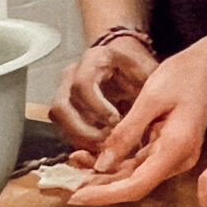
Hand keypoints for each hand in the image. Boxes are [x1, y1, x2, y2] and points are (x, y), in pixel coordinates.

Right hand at [48, 35, 158, 155]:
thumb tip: (144, 128)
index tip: (116, 120)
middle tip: (107, 142)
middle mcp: (73, 73)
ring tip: (104, 147)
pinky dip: (77, 140)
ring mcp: (63, 89)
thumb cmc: (139, 69)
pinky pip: (60, 126)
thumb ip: (147, 95)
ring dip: (78, 137)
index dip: (96, 106)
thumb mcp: (148, 74)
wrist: (127, 61)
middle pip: (62, 106)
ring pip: (58, 119)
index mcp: (95, 59)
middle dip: (83, 130)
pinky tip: (98, 147)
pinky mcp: (63, 105)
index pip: (82, 84)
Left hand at [65, 48, 206, 206]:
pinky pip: (139, 163)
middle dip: (99, 185)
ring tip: (75, 161)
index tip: (77, 196)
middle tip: (66, 182)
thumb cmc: (184, 76)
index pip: (136, 185)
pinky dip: (116, 162)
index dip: (104, 195)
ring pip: (134, 175)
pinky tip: (94, 156)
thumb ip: (126, 133)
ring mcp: (175, 157)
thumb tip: (102, 165)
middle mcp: (178, 159)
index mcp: (176, 148)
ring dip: (104, 173)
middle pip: (134, 184)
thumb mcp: (150, 99)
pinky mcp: (169, 151)